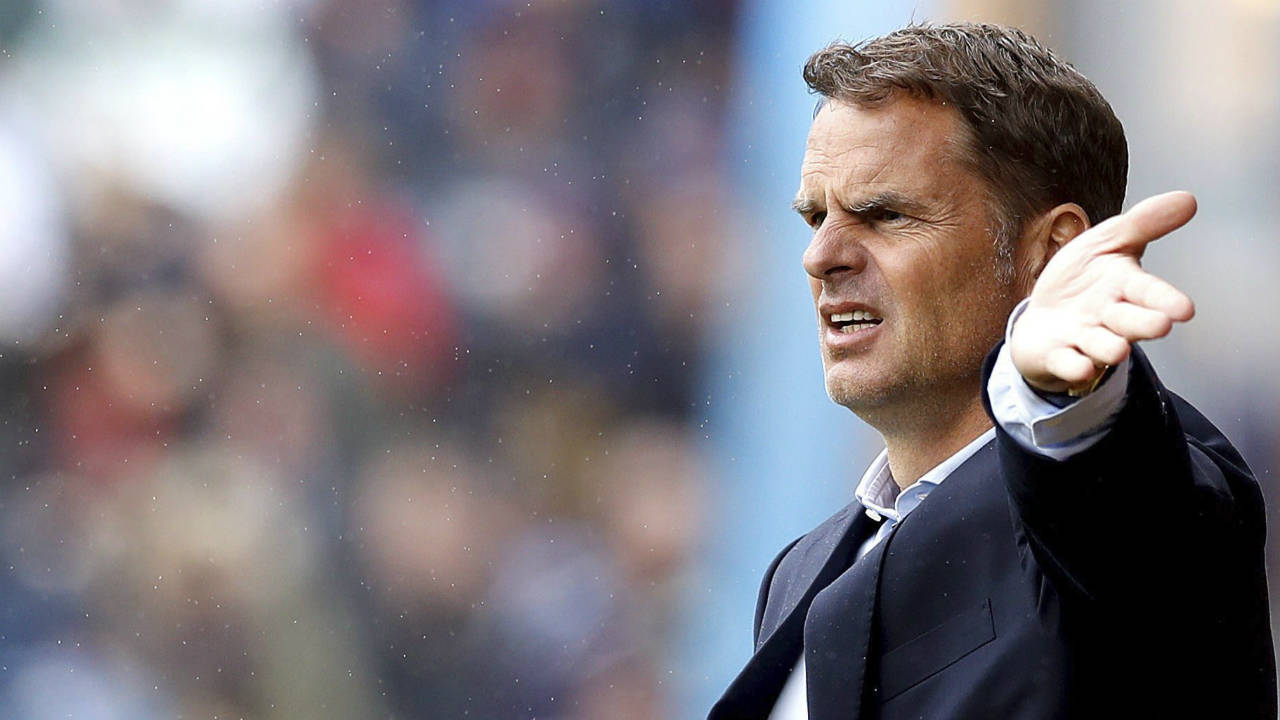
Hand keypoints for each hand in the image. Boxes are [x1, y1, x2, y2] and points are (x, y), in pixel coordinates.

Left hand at [1010, 191, 1196, 393]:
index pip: (1149, 292)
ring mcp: (1084, 339)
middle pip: (1130, 321)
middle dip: (1144, 323)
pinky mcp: (1057, 356)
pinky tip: (1080, 368)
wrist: (1043, 314)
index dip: (1165, 299)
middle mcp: (1109, 317)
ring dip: (1108, 347)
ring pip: (1101, 345)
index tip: (1184, 309)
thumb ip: (1143, 223)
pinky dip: (1072, 367)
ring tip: (1117, 349)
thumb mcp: (1107, 242)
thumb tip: (1188, 199)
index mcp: (1124, 287)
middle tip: (1160, 325)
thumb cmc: (1081, 279)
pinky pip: (1066, 363)